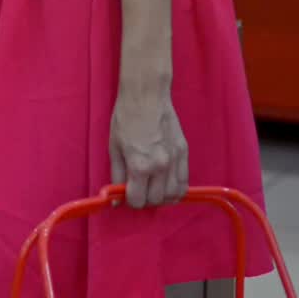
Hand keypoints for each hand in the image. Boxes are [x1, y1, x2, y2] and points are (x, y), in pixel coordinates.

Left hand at [109, 88, 187, 208]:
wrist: (147, 97)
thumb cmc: (125, 119)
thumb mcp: (114, 148)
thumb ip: (117, 176)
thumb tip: (115, 200)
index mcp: (140, 166)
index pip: (138, 201)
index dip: (130, 201)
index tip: (127, 194)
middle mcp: (161, 167)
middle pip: (156, 201)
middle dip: (145, 200)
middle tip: (138, 190)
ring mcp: (175, 160)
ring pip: (173, 195)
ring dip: (161, 197)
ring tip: (151, 188)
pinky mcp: (184, 153)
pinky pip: (185, 182)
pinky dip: (176, 189)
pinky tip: (166, 184)